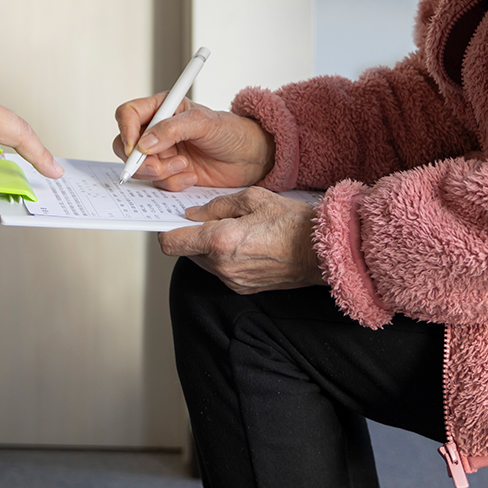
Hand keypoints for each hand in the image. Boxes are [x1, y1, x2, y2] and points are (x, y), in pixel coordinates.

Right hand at [112, 95, 274, 189]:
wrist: (252, 157)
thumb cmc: (233, 131)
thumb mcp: (205, 123)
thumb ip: (172, 129)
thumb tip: (145, 143)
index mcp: (163, 108)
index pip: (128, 114)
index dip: (126, 130)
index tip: (135, 147)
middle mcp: (157, 131)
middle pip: (126, 146)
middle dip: (139, 161)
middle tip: (158, 167)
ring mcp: (163, 154)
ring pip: (140, 168)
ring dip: (161, 173)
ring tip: (185, 167)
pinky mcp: (171, 173)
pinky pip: (158, 183)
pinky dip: (173, 183)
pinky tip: (192, 177)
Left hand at [159, 189, 324, 293]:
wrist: (322, 252)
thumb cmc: (293, 223)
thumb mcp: (253, 198)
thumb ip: (216, 206)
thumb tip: (194, 214)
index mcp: (221, 241)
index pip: (172, 243)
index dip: (166, 231)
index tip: (169, 221)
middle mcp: (222, 266)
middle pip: (185, 253)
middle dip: (190, 236)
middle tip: (207, 220)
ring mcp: (233, 280)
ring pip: (202, 262)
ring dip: (207, 248)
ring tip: (231, 230)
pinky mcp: (243, 288)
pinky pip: (220, 271)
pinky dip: (223, 258)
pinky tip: (243, 244)